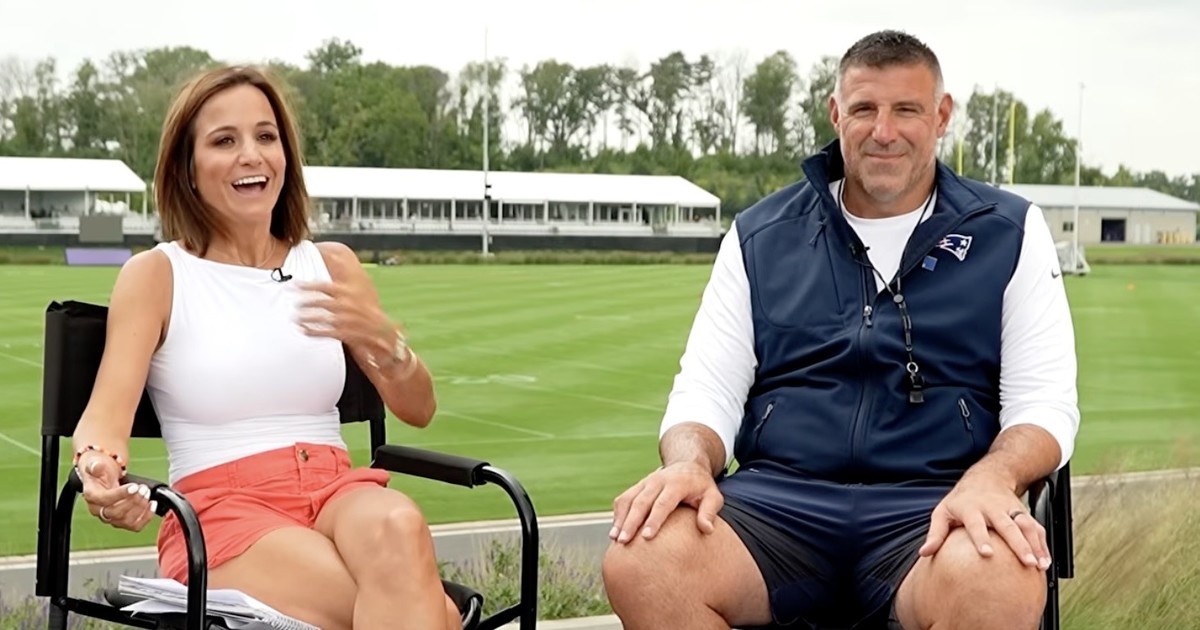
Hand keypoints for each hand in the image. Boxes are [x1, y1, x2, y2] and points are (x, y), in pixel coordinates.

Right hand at [78, 453, 154, 531]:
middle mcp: (99, 510)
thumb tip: (97, 467)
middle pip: (115, 513)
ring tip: (147, 493)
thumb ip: (95, 465)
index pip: (104, 500)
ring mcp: (111, 518)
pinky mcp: (122, 521)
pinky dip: (146, 517)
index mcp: (92, 496)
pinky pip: (135, 526)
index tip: (134, 486)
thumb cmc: (100, 471)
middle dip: (133, 501)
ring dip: (141, 508)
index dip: (120, 494)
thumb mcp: (95, 463)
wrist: (103, 476)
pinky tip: (152, 504)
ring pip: (126, 521)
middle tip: (143, 489)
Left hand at [295, 281, 395, 357]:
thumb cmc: (369, 312)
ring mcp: (348, 321)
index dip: (308, 285)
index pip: (325, 286)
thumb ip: (345, 280)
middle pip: (321, 302)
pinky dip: (313, 332)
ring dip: (306, 318)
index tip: (294, 284)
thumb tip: (331, 262)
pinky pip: (326, 333)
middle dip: (305, 302)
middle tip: (294, 302)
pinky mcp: (347, 334)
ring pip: (322, 318)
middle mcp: (349, 306)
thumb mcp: (361, 292)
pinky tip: (303, 330)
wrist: (385, 334)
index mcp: (351, 293)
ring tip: (295, 318)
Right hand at [609, 461, 722, 543]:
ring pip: (628, 499)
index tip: (647, 537)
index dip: (654, 520)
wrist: (687, 465)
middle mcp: (657, 481)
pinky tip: (615, 531)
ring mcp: (645, 482)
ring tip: (615, 538)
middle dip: (631, 522)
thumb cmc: (701, 487)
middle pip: (641, 502)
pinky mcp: (637, 486)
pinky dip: (617, 514)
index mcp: (676, 484)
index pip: (663, 503)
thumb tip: (707, 530)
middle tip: (624, 541)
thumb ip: (710, 512)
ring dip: (620, 519)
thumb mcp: (713, 496)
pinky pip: (623, 499)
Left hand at [919, 470, 1049, 569]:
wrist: (986, 477)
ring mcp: (1011, 510)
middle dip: (1018, 544)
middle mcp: (993, 508)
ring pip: (1026, 526)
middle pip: (1007, 526)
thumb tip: (925, 553)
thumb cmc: (960, 500)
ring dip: (1035, 545)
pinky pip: (1036, 528)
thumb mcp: (943, 511)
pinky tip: (1046, 561)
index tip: (987, 554)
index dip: (981, 538)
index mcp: (971, 508)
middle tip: (1026, 563)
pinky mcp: (1024, 513)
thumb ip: (935, 533)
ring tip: (1039, 566)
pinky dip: (1043, 544)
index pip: (976, 524)